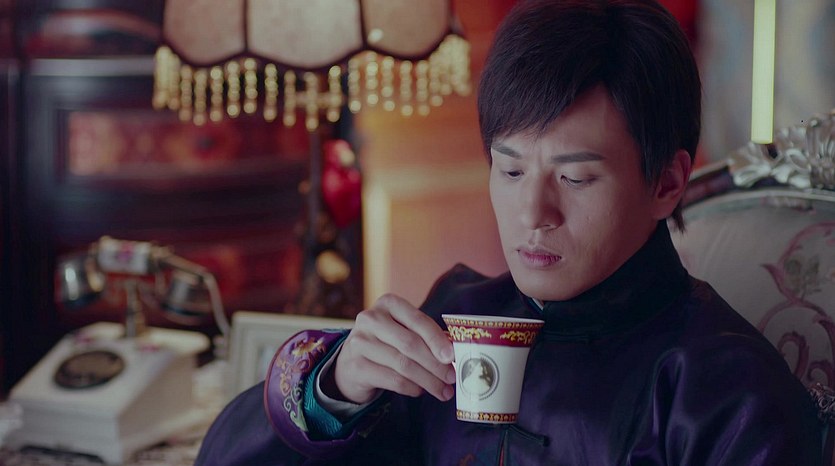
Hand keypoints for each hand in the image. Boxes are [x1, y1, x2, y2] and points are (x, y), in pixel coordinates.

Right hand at [330, 293, 455, 403]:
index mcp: (388, 303)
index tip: (452, 356)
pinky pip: (392, 380)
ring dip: (428, 381)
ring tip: (442, 391)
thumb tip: (453, 354)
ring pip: (403, 365)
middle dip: (435, 364)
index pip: (417, 320)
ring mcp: (360, 343)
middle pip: (410, 344)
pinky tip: (420, 391)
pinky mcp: (356, 366)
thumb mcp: (403, 330)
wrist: (350, 362)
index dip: (437, 339)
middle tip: (452, 378)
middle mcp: (370, 319)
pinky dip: (412, 388)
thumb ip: (425, 336)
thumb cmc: (386, 343)